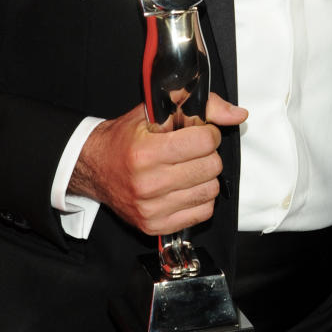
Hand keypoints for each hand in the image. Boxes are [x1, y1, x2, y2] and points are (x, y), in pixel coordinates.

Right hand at [68, 92, 246, 234]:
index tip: (198, 133)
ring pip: (210, 190)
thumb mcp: (155, 111)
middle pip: (211, 166)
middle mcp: (148, 183)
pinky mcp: (155, 225)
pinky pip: (203, 212)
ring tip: (187, 169)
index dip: (207, 133)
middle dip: (207, 154)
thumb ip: (199, 105)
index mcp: (146, 153)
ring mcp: (151, 208)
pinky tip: (185, 187)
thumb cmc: (125, 139)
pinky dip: (200, 198)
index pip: (205, 142)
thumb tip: (236, 114)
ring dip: (205, 177)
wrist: (95, 168)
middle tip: (191, 151)